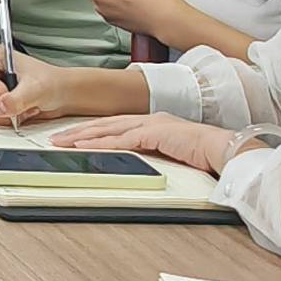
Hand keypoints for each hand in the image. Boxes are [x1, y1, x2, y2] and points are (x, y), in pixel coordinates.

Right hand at [0, 43, 95, 127]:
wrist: (61, 94)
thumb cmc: (51, 82)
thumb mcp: (35, 89)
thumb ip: (16, 99)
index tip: (7, 92)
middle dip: (0, 104)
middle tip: (19, 102)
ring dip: (4, 114)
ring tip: (22, 106)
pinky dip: (5, 119)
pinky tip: (19, 110)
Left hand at [51, 111, 245, 172]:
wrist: (224, 149)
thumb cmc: (203, 153)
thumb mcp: (171, 151)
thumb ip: (152, 152)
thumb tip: (134, 161)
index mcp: (151, 122)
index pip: (114, 124)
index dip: (91, 129)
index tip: (71, 135)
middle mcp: (148, 119)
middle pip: (105, 123)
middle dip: (79, 130)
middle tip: (56, 137)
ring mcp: (151, 124)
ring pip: (108, 129)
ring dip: (83, 136)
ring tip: (62, 141)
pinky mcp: (156, 134)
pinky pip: (123, 140)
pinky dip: (102, 143)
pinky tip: (85, 147)